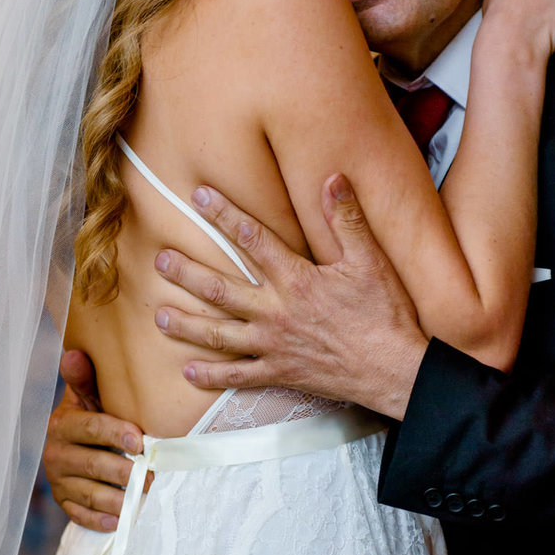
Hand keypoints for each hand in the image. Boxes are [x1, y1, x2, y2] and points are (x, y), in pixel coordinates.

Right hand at [43, 350, 142, 531]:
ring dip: (118, 500)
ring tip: (143, 499)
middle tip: (152, 477)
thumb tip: (75, 354)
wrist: (74, 444)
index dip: (114, 434)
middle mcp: (56, 454)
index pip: (90, 429)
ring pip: (90, 494)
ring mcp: (58, 481)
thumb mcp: (89, 395)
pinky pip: (81, 516)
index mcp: (63, 424)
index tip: (140, 441)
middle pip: (94, 465)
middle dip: (124, 472)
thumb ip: (85, 378)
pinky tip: (120, 521)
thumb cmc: (93, 414)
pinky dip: (101, 520)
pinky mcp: (64, 503)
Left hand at [155, 175, 429, 419]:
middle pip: (221, 289)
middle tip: (159, 260)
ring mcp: (274, 345)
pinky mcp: (281, 373)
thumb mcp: (371, 260)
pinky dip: (212, 376)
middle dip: (187, 273)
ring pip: (219, 334)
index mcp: (297, 279)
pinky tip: (188, 371)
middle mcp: (277, 312)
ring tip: (159, 315)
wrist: (395, 370)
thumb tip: (333, 178)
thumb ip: (347, 219)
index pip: (251, 238)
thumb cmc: (385, 314)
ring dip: (186, 324)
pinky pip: (239, 377)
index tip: (197, 196)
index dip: (222, 214)